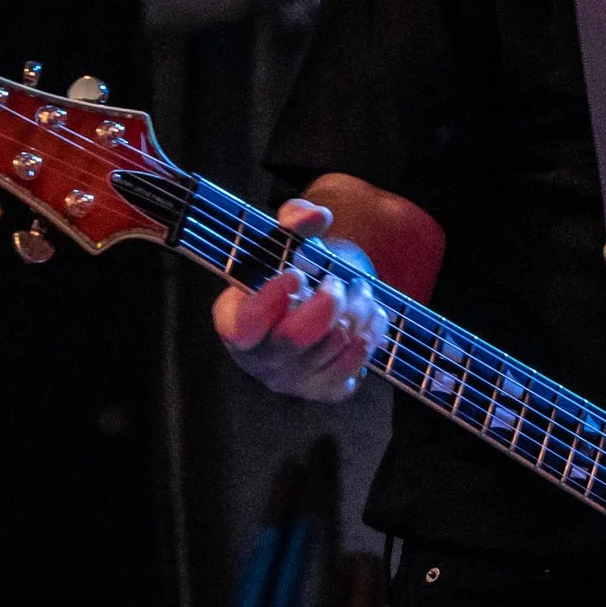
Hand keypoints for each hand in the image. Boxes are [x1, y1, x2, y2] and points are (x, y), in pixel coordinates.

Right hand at [209, 199, 387, 400]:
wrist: (314, 307)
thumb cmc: (290, 272)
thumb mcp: (284, 241)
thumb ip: (293, 220)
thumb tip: (317, 216)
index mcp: (235, 322)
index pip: (244, 325)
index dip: (269, 302)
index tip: (295, 273)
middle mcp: (259, 360)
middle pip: (297, 338)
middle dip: (329, 302)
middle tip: (338, 281)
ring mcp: (293, 381)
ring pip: (334, 346)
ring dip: (357, 310)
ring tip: (359, 290)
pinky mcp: (325, 390)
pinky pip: (355, 366)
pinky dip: (371, 333)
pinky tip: (370, 314)